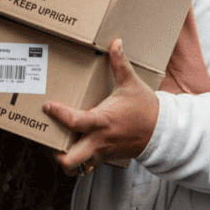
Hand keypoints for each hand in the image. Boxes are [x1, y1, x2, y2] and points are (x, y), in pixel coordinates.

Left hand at [43, 39, 159, 174]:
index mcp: (103, 120)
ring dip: (67, 159)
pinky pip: (88, 166)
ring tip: (58, 145)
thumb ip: (120, 63)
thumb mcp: (131, 83)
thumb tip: (115, 42)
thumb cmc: (145, 107)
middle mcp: (99, 140)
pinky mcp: (107, 158)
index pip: (74, 122)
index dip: (58, 114)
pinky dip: (79, 161)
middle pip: (71, 159)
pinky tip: (75, 147)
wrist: (162, 131)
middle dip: (56, 153)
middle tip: (49, 138)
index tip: (48, 106)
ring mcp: (102, 152)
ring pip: (78, 167)